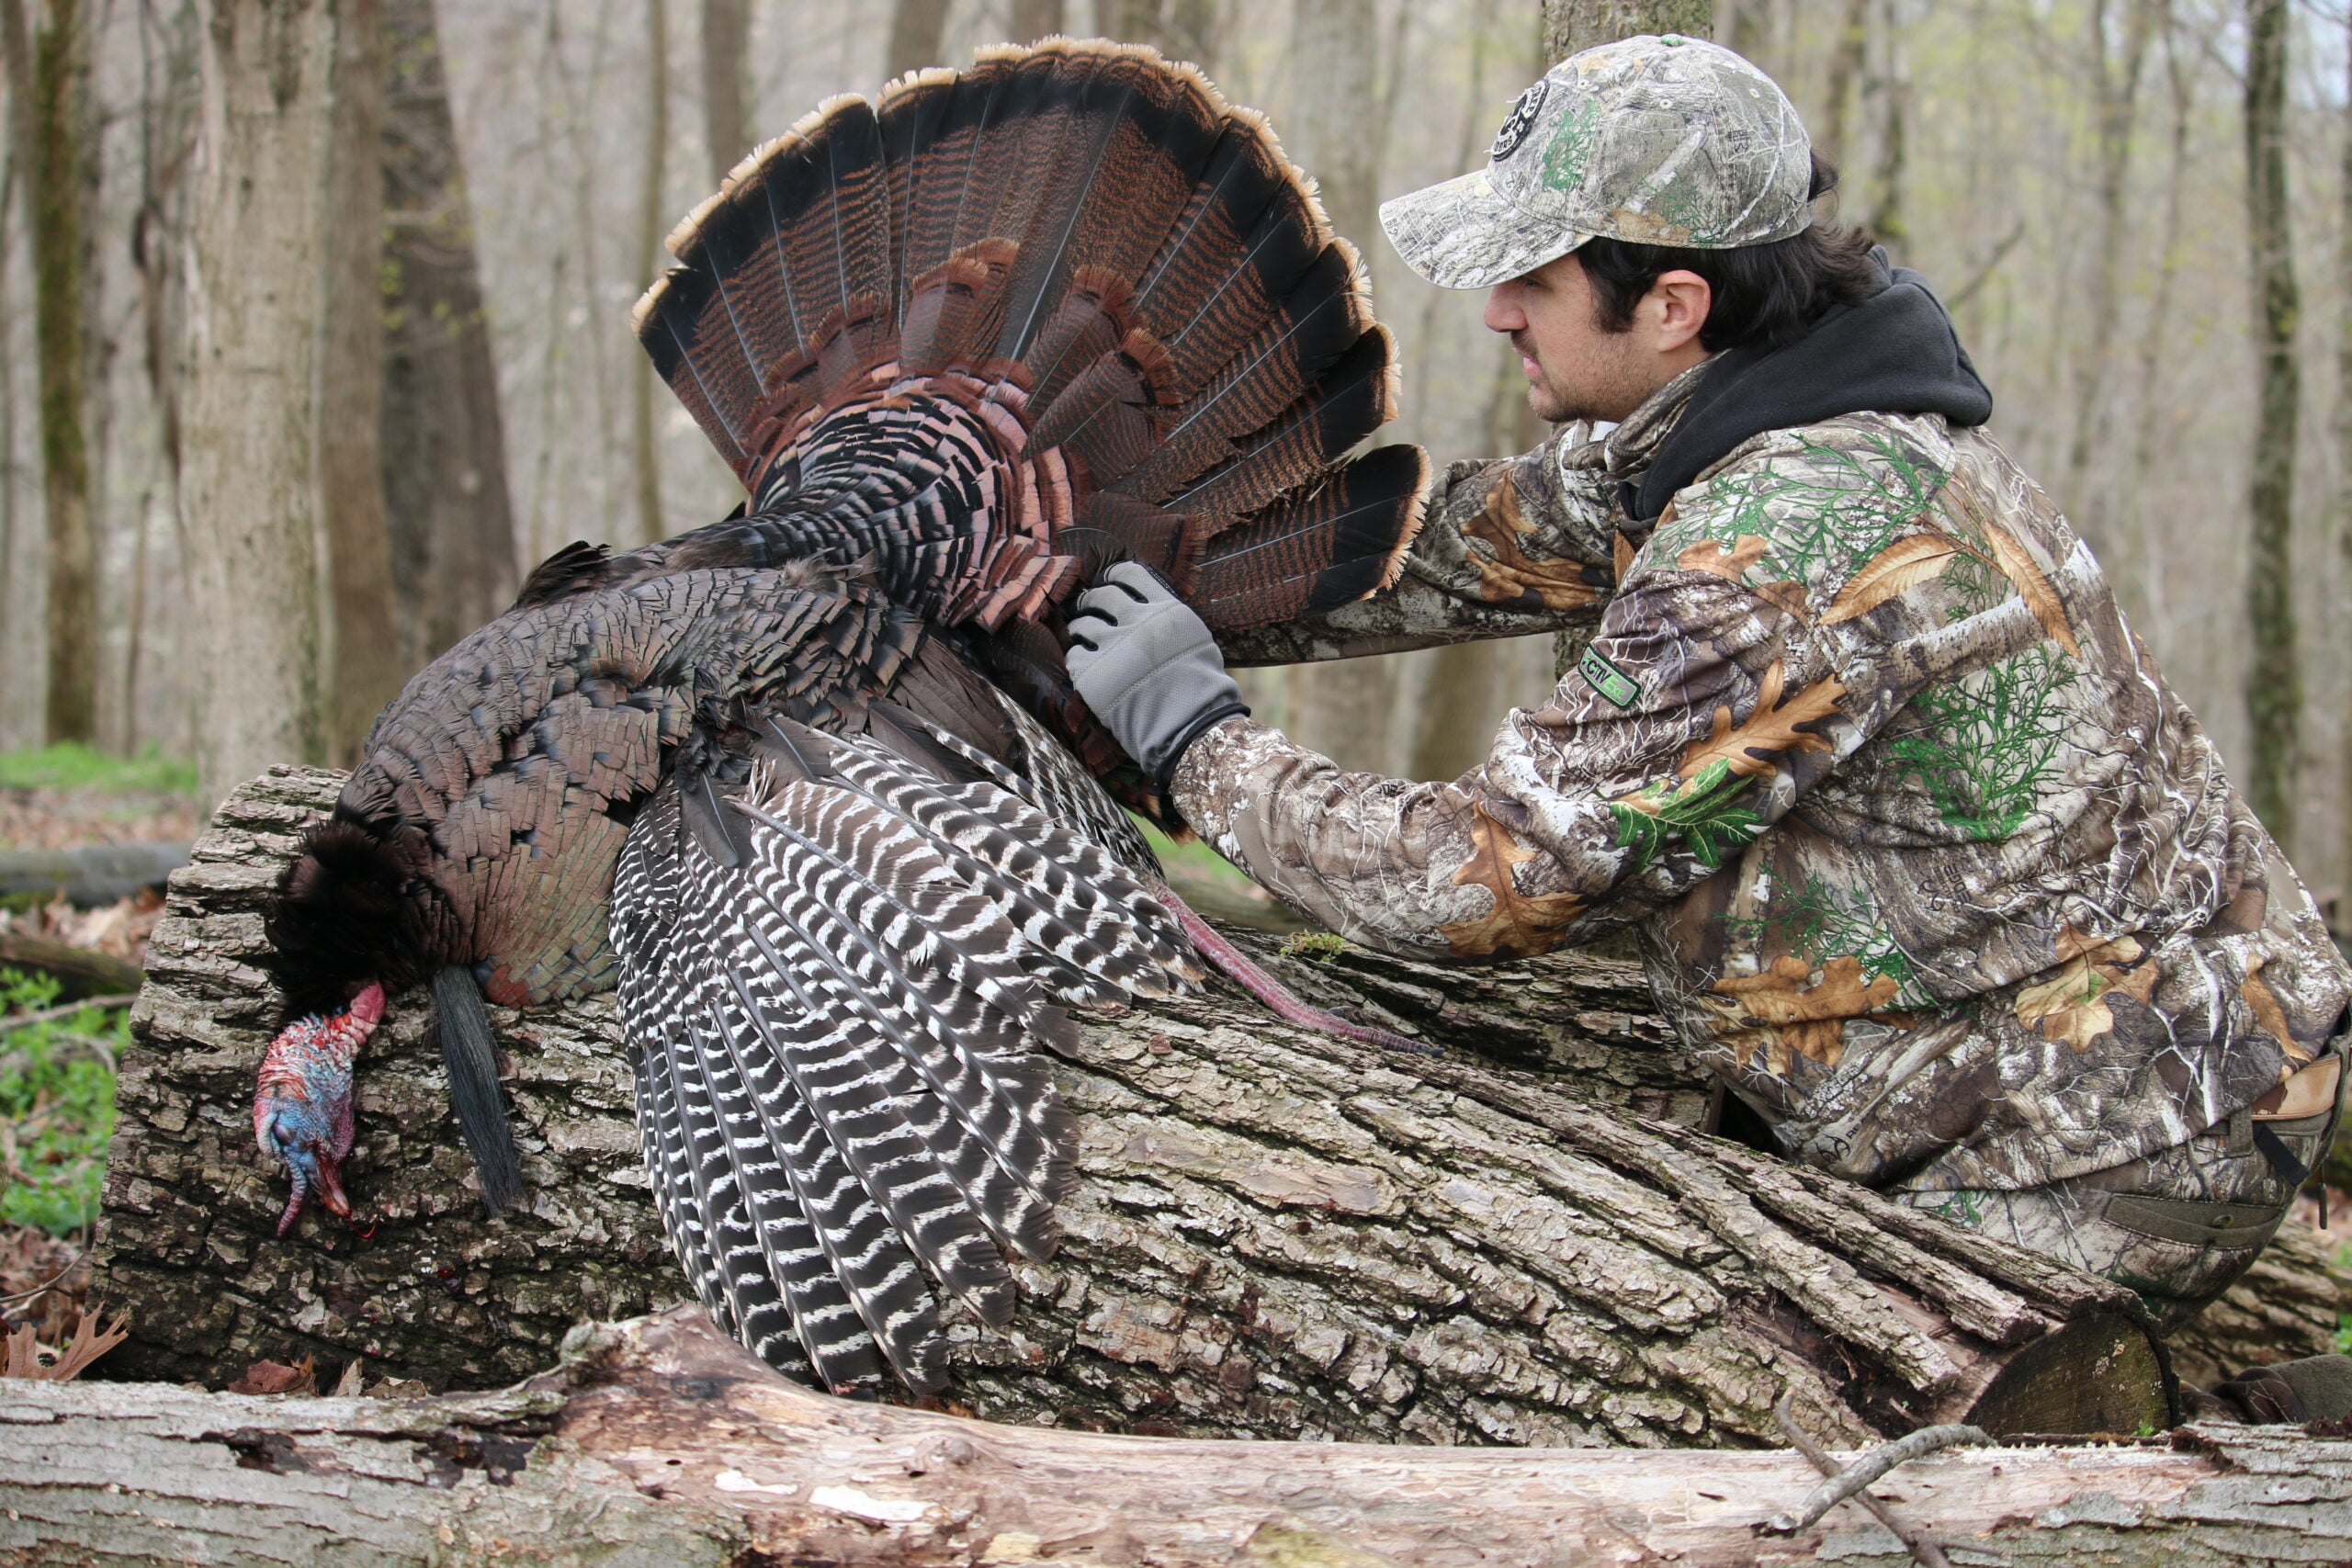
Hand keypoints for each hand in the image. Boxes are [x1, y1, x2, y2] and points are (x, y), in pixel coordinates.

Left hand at [1065, 562, 1247, 792]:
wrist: (1189, 729)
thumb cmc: (1201, 690)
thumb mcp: (1197, 640)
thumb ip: (1170, 619)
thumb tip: (1149, 607)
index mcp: (1165, 610)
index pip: (1129, 575)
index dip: (1115, 577)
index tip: (1110, 583)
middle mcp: (1137, 623)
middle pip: (1101, 595)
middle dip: (1092, 600)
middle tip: (1089, 607)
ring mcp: (1113, 648)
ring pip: (1082, 624)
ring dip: (1080, 628)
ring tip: (1082, 635)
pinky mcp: (1093, 676)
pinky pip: (1074, 656)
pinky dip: (1077, 658)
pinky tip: (1084, 665)